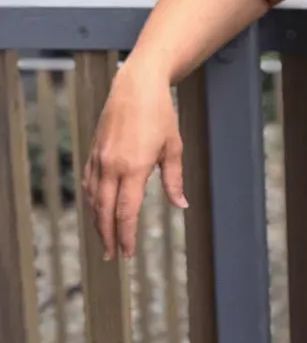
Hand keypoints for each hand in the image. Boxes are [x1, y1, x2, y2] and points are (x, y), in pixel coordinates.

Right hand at [82, 68, 186, 260]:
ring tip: (106, 237)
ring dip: (98, 222)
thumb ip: (174, 179)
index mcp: (134, 168)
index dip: (126, 236)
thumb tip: (181, 205)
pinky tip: (98, 208)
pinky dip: (93, 200)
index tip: (127, 253)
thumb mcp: (173, 146)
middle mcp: (112, 166)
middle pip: (105, 212)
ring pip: (94, 200)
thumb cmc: (160, 114)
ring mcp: (99, 159)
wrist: (136, 86)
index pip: (126, 212)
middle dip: (108, 237)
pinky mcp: (93, 152)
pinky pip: (89, 183)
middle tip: (113, 255)